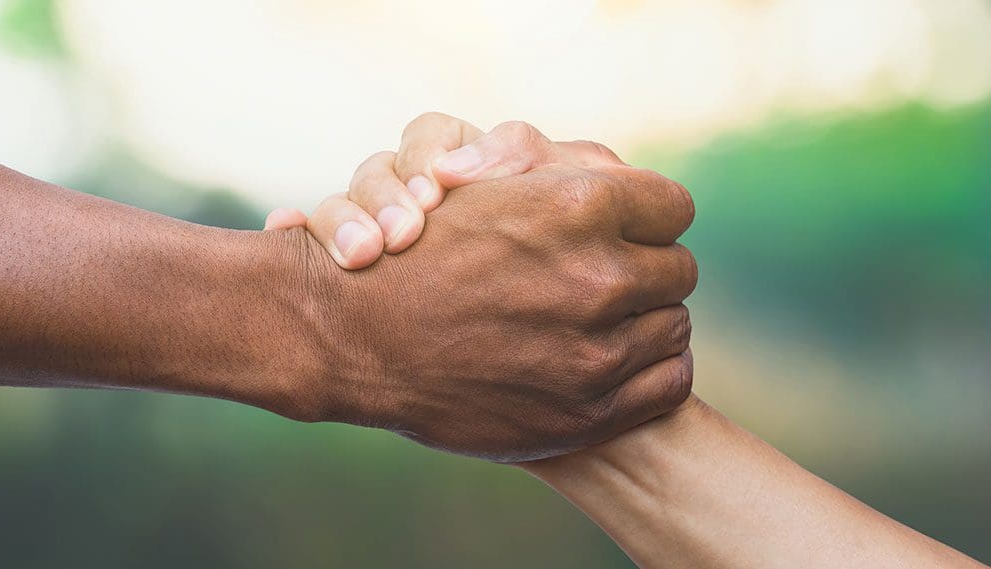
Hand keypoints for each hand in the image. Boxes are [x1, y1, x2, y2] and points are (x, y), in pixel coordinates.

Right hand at [277, 115, 697, 461]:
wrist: (355, 338)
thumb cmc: (418, 249)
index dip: (646, 216)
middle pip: (677, 267)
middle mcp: (597, 277)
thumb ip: (562, 168)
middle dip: (646, 267)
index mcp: (579, 205)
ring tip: (602, 319)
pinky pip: (670, 380)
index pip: (672, 206)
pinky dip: (651, 368)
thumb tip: (625, 177)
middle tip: (607, 277)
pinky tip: (614, 359)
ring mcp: (596, 350)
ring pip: (674, 324)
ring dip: (646, 319)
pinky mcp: (590, 410)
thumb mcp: (485, 183)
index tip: (624, 230)